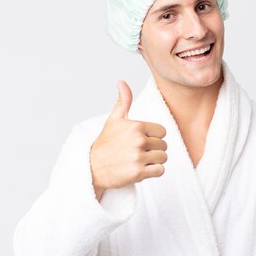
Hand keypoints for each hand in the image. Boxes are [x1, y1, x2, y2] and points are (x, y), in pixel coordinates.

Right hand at [90, 81, 167, 200]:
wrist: (92, 168)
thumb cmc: (105, 144)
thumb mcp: (113, 120)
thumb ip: (123, 101)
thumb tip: (122, 82)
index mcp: (136, 126)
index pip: (162, 131)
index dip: (153, 137)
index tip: (141, 142)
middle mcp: (139, 140)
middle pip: (164, 145)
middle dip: (154, 150)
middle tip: (138, 153)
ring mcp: (138, 157)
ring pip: (163, 158)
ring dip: (154, 161)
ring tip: (140, 161)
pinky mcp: (139, 173)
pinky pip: (160, 170)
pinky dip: (154, 172)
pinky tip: (142, 169)